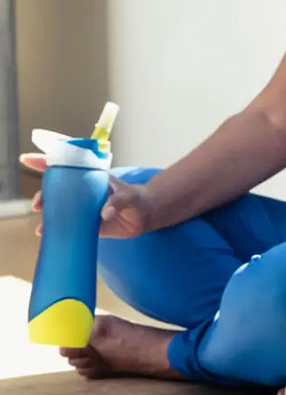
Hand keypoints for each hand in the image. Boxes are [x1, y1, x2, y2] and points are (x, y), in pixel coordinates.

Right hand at [19, 154, 155, 238]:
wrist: (146, 215)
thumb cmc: (137, 198)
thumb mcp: (129, 196)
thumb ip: (118, 201)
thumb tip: (105, 213)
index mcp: (91, 179)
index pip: (67, 167)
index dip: (47, 162)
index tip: (29, 159)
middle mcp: (83, 193)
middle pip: (57, 190)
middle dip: (43, 194)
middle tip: (39, 204)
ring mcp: (84, 209)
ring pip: (59, 210)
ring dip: (48, 215)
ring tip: (42, 225)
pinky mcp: (87, 225)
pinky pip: (68, 227)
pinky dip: (56, 230)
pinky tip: (46, 235)